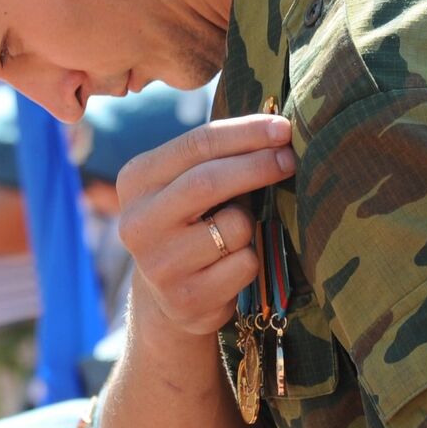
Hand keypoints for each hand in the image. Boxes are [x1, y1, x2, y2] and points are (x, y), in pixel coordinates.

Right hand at [116, 114, 295, 335]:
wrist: (169, 295)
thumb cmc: (192, 223)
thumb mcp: (187, 184)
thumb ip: (217, 158)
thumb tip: (277, 130)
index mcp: (136, 181)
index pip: (195, 145)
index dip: (245, 133)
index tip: (284, 129)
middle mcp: (137, 222)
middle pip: (206, 182)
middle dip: (257, 165)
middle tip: (290, 159)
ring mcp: (159, 264)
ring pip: (233, 227)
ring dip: (252, 223)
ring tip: (237, 232)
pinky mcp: (185, 298)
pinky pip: (243, 264)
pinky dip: (252, 259)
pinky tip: (233, 265)